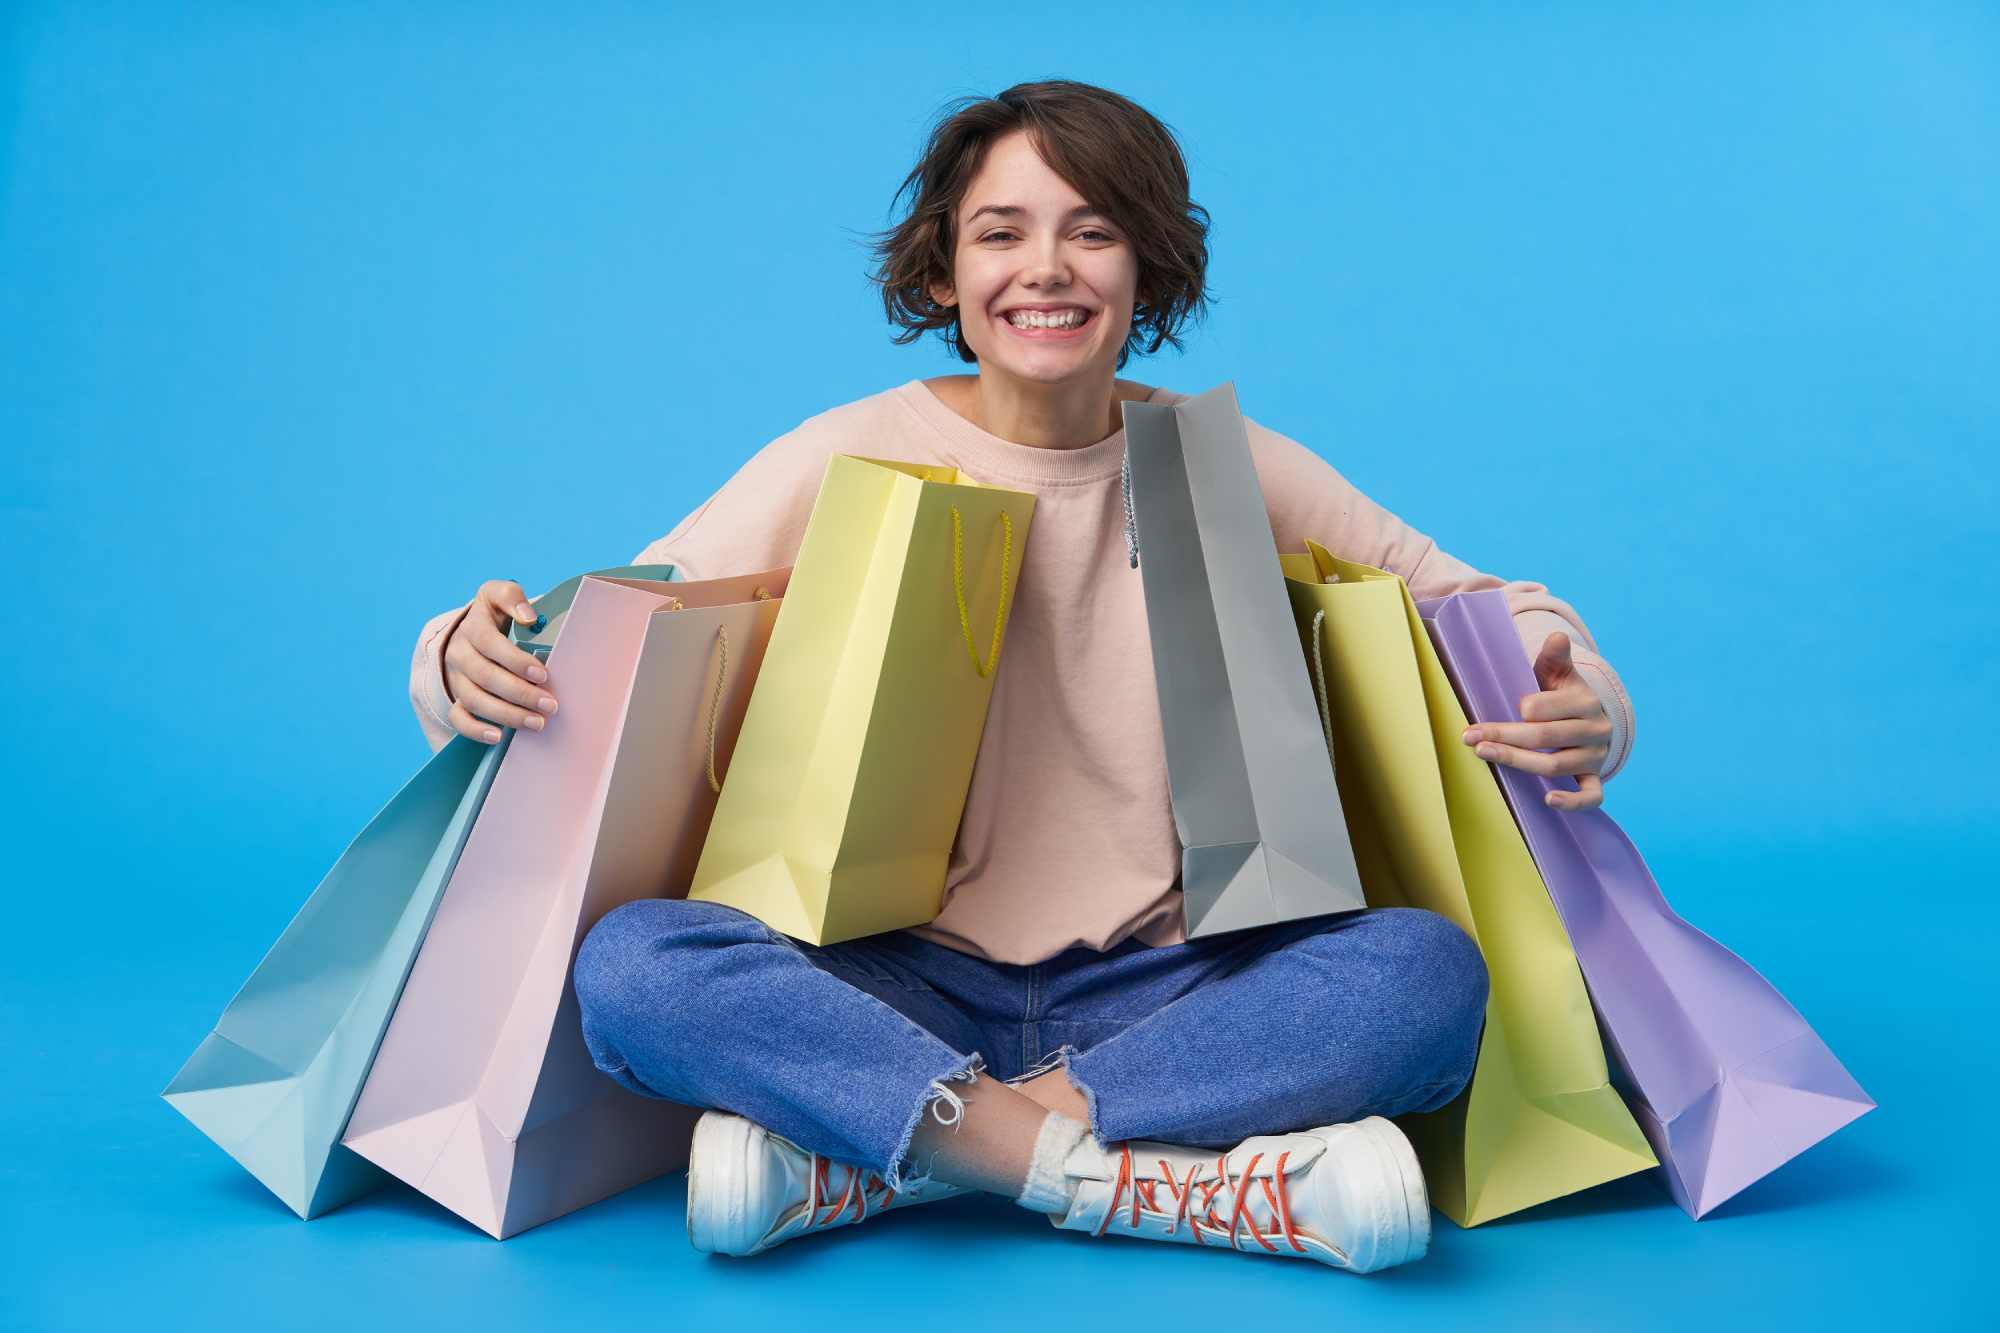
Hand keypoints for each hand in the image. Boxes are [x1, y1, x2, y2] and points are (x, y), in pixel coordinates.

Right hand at [441, 579, 559, 743]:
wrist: (469, 633)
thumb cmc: (495, 616)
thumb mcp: (499, 596)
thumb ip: (512, 597)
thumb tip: (529, 617)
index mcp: (473, 626)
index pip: (489, 643)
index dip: (515, 660)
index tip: (543, 674)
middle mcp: (460, 652)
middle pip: (485, 676)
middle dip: (520, 693)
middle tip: (550, 705)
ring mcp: (456, 677)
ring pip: (474, 699)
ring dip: (507, 714)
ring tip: (537, 723)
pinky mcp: (456, 697)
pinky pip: (458, 718)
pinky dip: (475, 730)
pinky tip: (498, 736)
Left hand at [1459, 631, 1610, 810]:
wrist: (1589, 720)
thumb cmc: (1563, 695)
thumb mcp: (1560, 673)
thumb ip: (1556, 656)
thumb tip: (1556, 636)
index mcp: (1585, 701)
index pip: (1549, 709)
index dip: (1525, 710)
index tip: (1503, 708)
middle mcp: (1595, 729)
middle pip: (1545, 738)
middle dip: (1504, 736)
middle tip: (1469, 736)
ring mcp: (1595, 757)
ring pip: (1557, 765)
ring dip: (1518, 762)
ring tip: (1484, 754)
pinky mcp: (1594, 778)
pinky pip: (1591, 796)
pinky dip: (1573, 802)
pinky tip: (1547, 800)